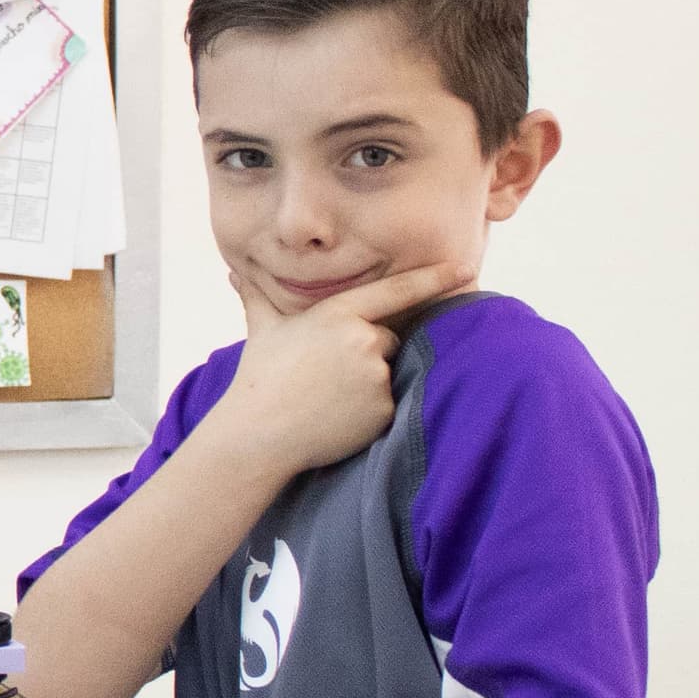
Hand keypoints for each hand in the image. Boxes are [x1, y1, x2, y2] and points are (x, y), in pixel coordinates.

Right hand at [208, 261, 467, 478]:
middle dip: (363, 353)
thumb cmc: (259, 378)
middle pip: (385, 339)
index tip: (464, 265)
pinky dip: (369, 410)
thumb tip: (234, 272)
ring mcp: (375, 375)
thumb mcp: (261, 330)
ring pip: (386, 371)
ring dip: (366, 382)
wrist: (258, 432)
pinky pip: (388, 403)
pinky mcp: (383, 407)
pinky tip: (337, 416)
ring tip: (327, 398)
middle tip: (324, 375)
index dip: (433, 277)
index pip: (396, 291)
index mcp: (337, 314)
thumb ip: (257, 297)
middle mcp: (362, 340)